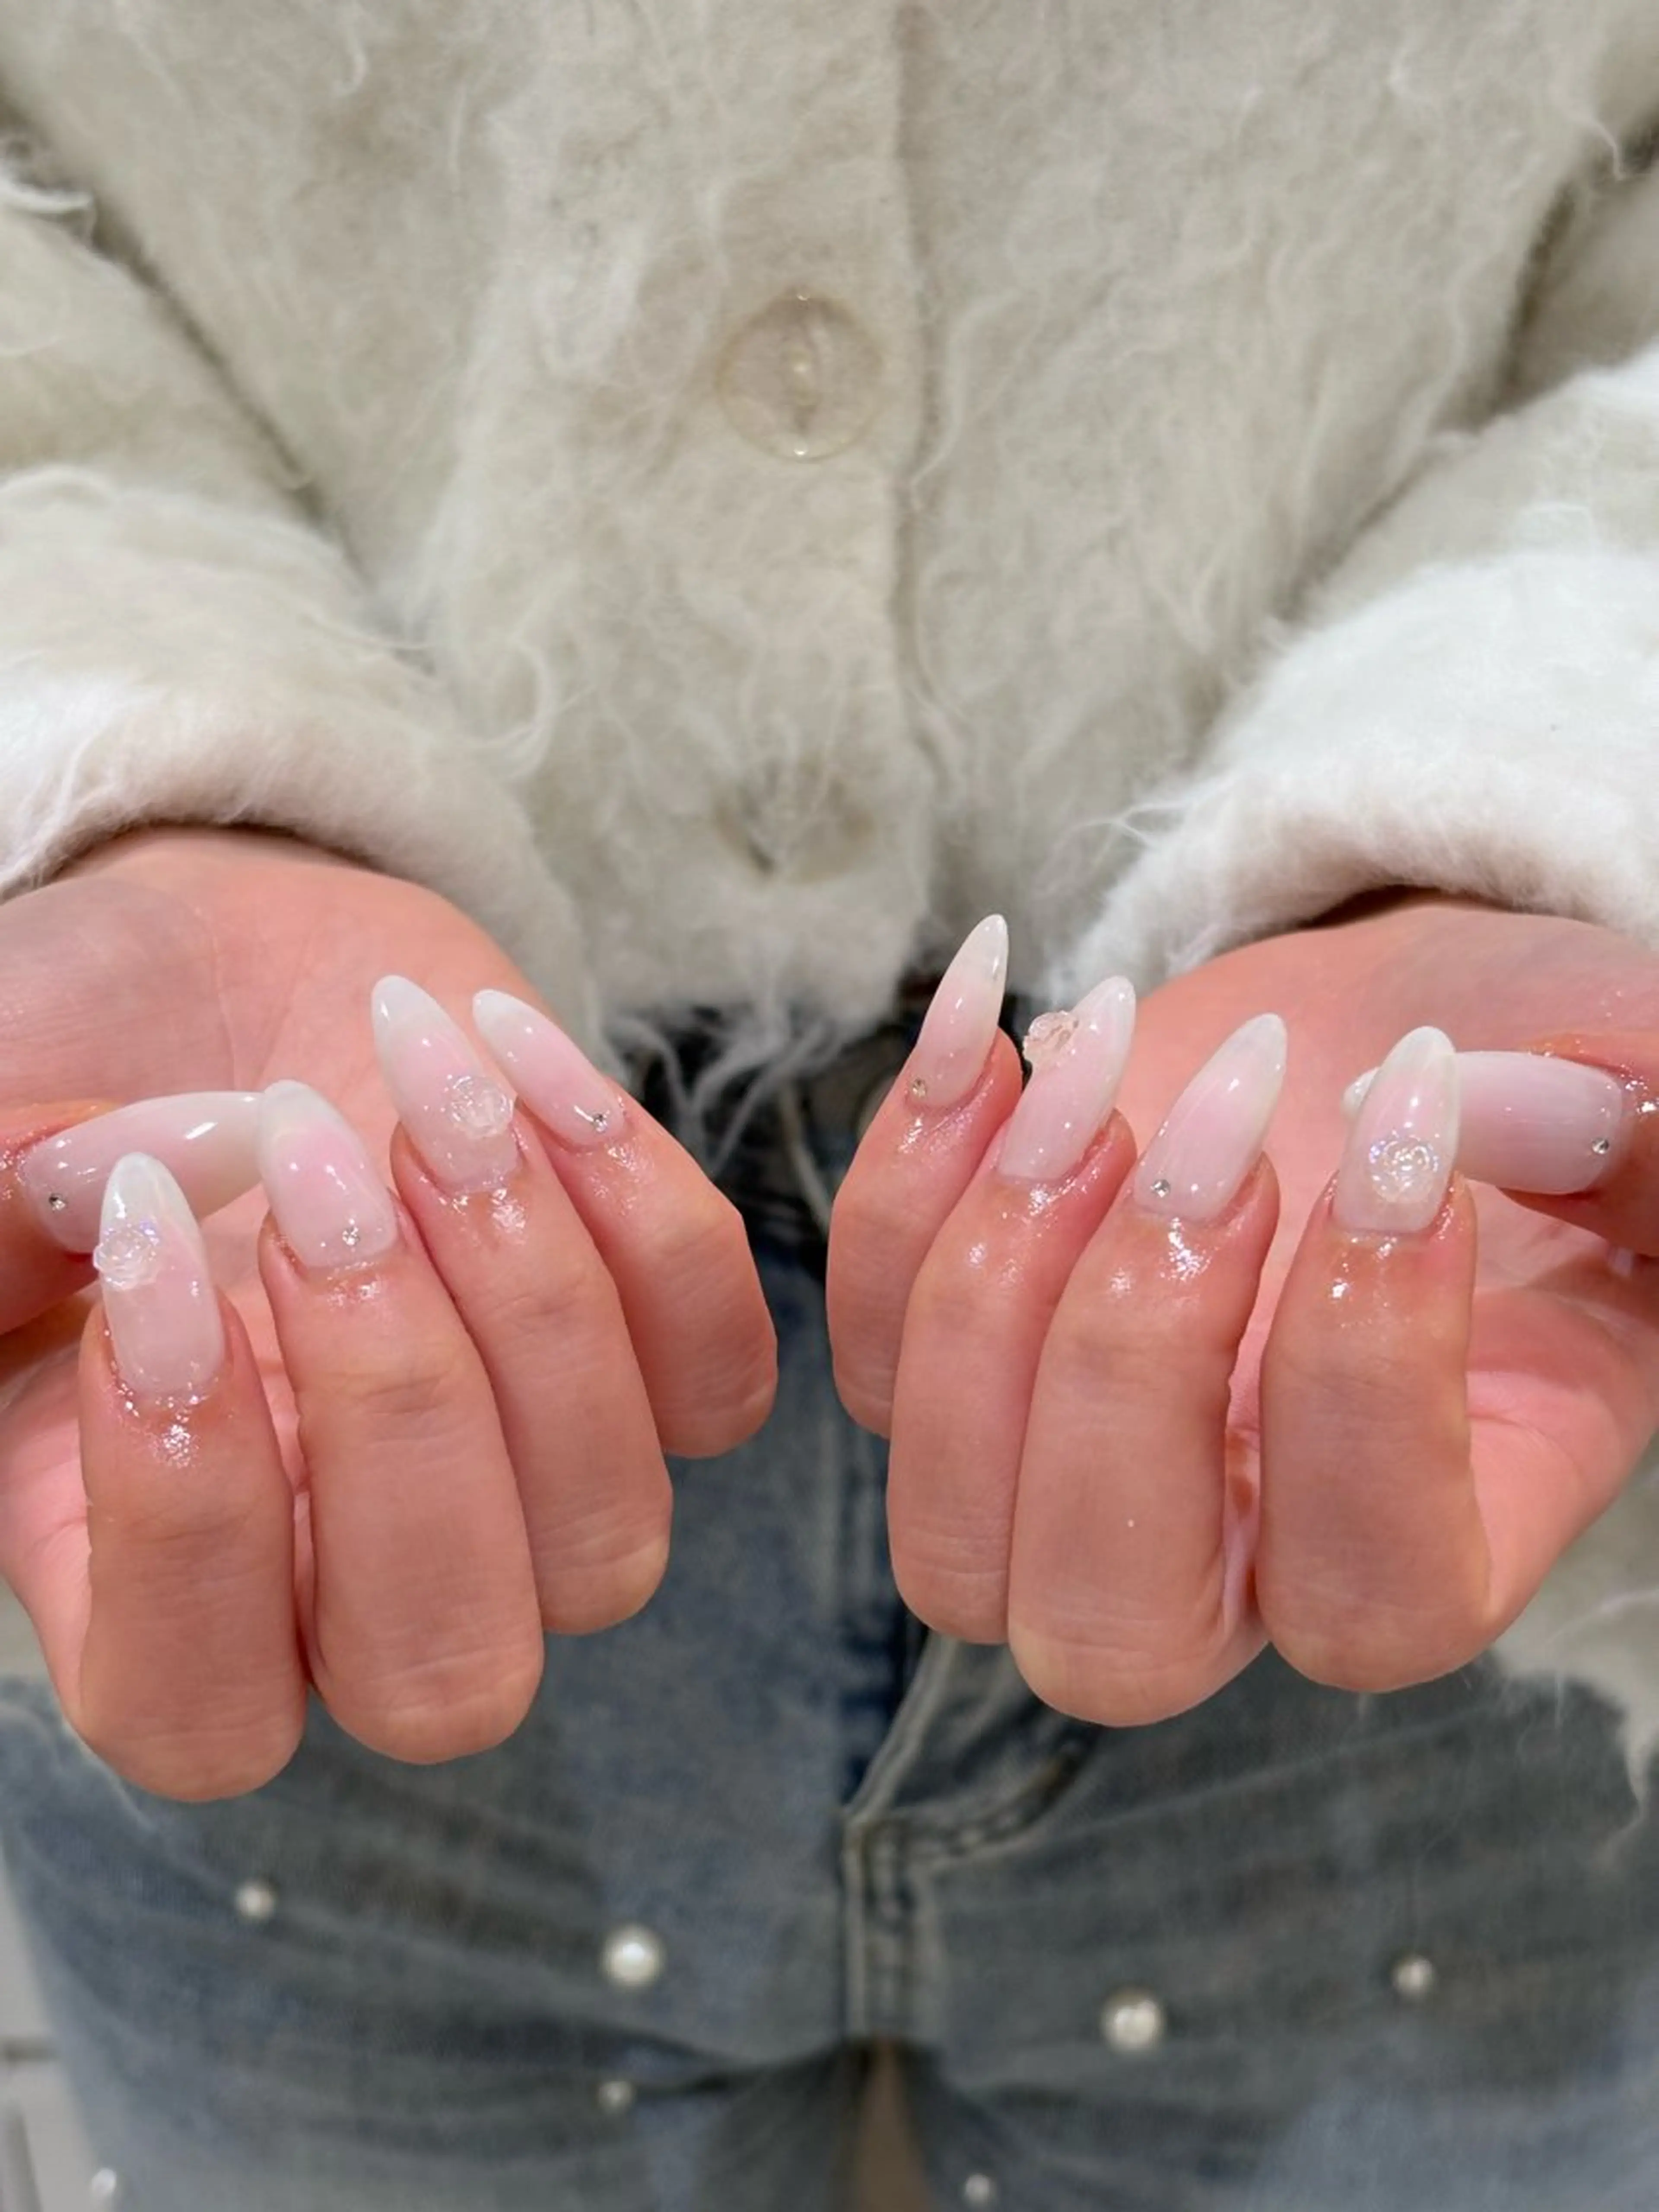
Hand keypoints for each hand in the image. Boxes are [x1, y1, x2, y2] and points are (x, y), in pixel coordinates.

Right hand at [0, 829, 774, 1796]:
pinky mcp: (652, 1365)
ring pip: (611, 1538)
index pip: (202, 1719)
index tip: (156, 1275)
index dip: (191, 1530)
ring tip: (420, 1083)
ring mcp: (526, 1486)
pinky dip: (647, 1216)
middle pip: (447, 1675)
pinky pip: (725, 1378)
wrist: (211, 967)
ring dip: (528, 1291)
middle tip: (310, 1171)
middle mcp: (357, 1578)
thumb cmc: (72, 1074)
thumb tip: (99, 1199)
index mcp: (157, 1584)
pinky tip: (510, 1056)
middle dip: (397, 1406)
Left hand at [828, 900, 1658, 1721]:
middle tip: (1232, 1114)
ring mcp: (1067, 1478)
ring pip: (945, 1520)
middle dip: (1134, 1352)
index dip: (1363, 1386)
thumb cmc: (1523, 1076)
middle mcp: (1236, 1554)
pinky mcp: (950, 1368)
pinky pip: (859, 1340)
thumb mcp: (1622, 1085)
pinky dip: (900, 1171)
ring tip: (1102, 1056)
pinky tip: (998, 1013)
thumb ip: (1635, 1134)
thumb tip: (1508, 1116)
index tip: (1398, 1141)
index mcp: (1440, 1534)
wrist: (1370, 1029)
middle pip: (1114, 1625)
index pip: (1374, 1600)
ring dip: (995, 1263)